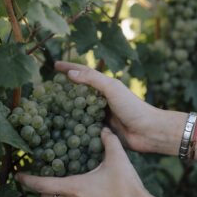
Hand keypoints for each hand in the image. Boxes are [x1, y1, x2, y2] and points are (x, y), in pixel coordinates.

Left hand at [15, 128, 150, 196]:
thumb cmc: (126, 186)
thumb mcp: (118, 158)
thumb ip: (109, 140)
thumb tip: (103, 129)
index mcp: (73, 188)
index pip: (41, 184)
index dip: (27, 180)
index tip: (18, 176)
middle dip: (41, 190)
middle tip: (41, 181)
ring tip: (56, 194)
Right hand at [55, 61, 185, 154]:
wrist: (148, 132)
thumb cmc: (132, 107)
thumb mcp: (112, 88)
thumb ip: (92, 80)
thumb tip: (71, 73)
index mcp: (105, 86)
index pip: (83, 73)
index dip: (69, 68)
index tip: (54, 65)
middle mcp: (101, 99)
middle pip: (79, 91)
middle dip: (64, 89)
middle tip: (48, 89)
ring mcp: (101, 115)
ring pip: (80, 110)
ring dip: (67, 108)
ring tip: (50, 108)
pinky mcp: (101, 130)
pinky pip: (84, 127)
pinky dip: (74, 126)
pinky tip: (62, 128)